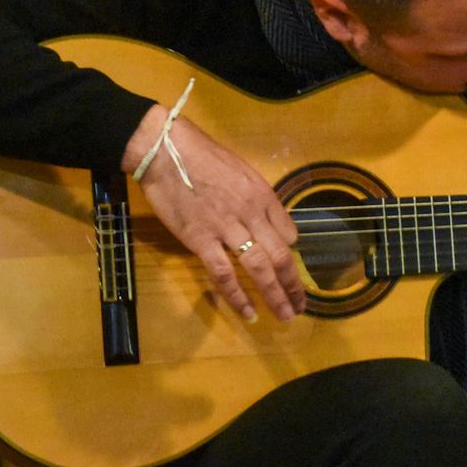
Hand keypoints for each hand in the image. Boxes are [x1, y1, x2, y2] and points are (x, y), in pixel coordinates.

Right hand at [123, 105, 305, 322]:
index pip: (289, 233)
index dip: (294, 258)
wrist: (166, 151)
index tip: (294, 274)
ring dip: (275, 295)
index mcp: (263, 195)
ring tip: (285, 315)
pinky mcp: (201, 240)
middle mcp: (251, 213)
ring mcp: (227, 228)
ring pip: (259, 268)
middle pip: (281, 256)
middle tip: (301, 305)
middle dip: (293, 285)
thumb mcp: (242, 171)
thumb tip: (281, 228)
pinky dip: (239, 296)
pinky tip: (249, 312)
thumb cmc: (201, 155)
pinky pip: (225, 274)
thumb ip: (262, 200)